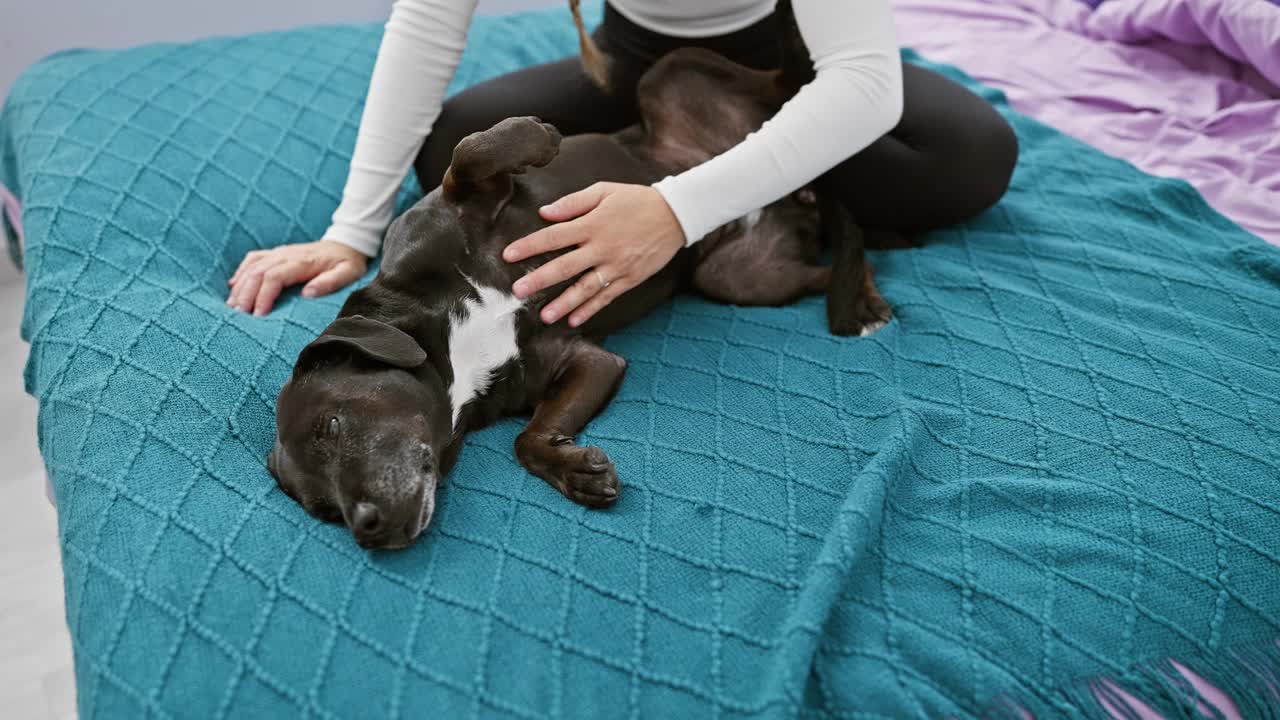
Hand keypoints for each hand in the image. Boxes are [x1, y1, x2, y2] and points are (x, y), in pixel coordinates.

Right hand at [227, 239, 367, 315]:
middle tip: (239, 315)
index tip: (259, 316)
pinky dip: (240, 271)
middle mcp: (287, 254)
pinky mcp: (276, 253)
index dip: (264, 296)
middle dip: (246, 294)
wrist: (345, 244)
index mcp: (303, 262)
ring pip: (252, 266)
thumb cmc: (348, 263)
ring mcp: (280, 252)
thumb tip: (308, 294)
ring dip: (240, 286)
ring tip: (232, 307)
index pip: (275, 277)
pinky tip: (233, 286)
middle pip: (258, 272)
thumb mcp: (348, 273)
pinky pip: (253, 259)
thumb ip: (330, 282)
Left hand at [503, 183, 684, 326]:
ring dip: (564, 304)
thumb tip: (544, 213)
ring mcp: (616, 266)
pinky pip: (606, 297)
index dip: (529, 246)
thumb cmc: (636, 200)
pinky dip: (590, 310)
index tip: (508, 255)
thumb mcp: (604, 191)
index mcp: (592, 223)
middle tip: (518, 291)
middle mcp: (602, 247)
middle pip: (565, 266)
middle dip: (539, 280)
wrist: (675, 215)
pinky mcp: (629, 278)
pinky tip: (574, 321)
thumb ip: (572, 203)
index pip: (553, 236)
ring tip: (544, 316)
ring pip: (585, 288)